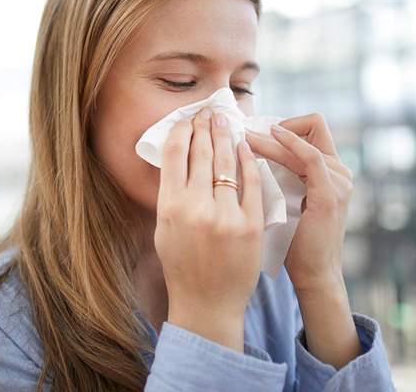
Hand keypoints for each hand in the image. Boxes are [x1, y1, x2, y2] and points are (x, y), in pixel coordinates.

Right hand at [155, 107, 264, 350]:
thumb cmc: (182, 265)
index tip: (186, 119)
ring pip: (226, 163)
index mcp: (170, 207)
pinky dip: (248, 161)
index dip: (181, 132)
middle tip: (208, 112)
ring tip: (225, 121)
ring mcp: (225, 216)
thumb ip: (171, 194)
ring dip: (225, 137)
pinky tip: (246, 146)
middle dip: (204, 128)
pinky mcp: (250, 224)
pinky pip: (251, 183)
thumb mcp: (164, 228)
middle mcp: (196, 208)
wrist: (208, 303)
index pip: (173, 155)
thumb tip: (178, 157)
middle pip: (200, 154)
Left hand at [245, 113, 353, 292]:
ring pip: (304, 140)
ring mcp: (339, 181)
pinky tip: (269, 137)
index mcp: (331, 170)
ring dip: (271, 137)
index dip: (284, 124)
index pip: (311, 128)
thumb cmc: (293, 239)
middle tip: (244, 127)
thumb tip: (244, 149)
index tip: (253, 131)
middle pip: (312, 125)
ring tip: (244, 136)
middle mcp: (340, 171)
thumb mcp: (284, 197)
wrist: (312, 273)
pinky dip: (289, 144)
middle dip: (276, 124)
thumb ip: (277, 173)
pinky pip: (310, 158)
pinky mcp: (330, 194)